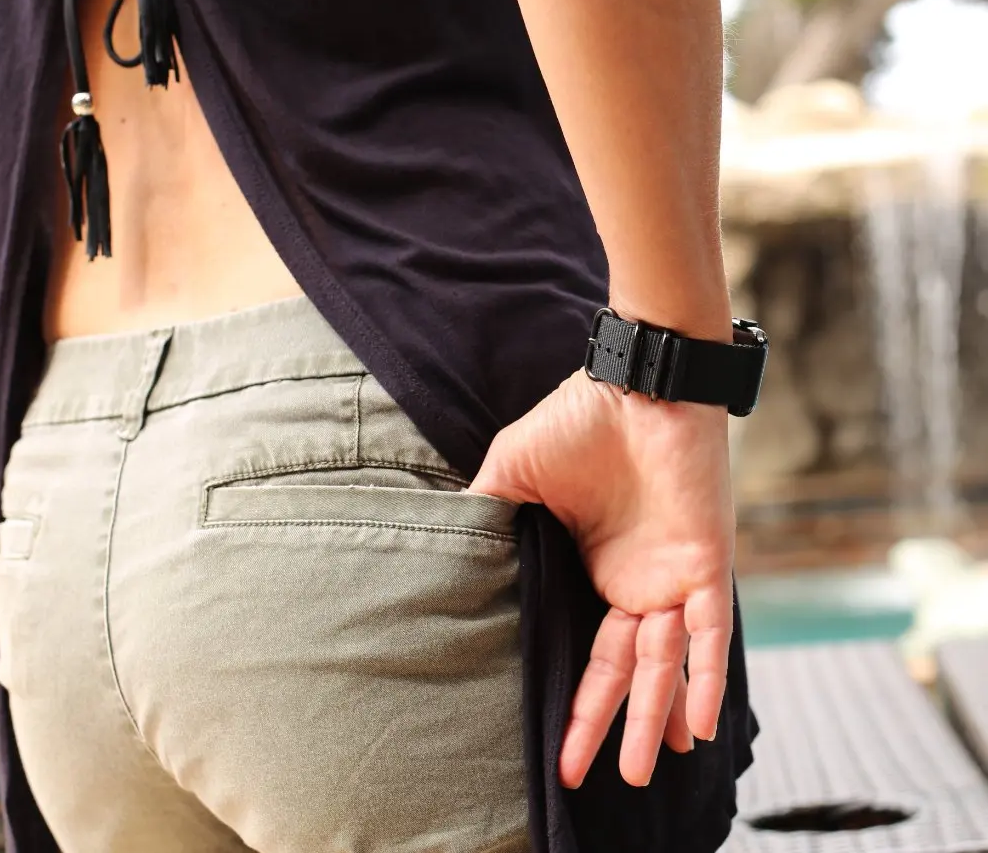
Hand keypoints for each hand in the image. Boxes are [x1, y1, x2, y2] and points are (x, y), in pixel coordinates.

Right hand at [468, 368, 735, 788]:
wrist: (638, 384)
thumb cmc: (577, 423)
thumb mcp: (513, 474)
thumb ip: (490, 516)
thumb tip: (451, 553)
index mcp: (596, 569)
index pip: (587, 646)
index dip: (574, 696)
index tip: (552, 743)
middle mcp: (637, 583)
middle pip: (622, 670)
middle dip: (604, 723)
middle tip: (584, 776)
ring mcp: (672, 577)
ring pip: (664, 664)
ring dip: (653, 716)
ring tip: (641, 769)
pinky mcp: (705, 564)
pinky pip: (709, 630)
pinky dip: (705, 675)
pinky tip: (700, 724)